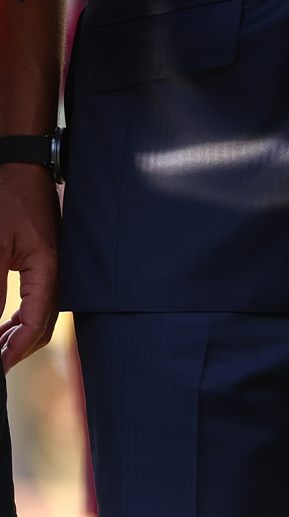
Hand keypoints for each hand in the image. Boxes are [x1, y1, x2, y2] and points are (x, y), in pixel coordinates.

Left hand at [0, 163, 58, 368]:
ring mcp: (53, 267)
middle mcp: (56, 272)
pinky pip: (38, 301)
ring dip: (17, 337)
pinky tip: (4, 325)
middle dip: (17, 350)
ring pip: (40, 317)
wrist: (24, 165)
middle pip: (42, 327)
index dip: (14, 351)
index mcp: (48, 269)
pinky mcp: (45, 261)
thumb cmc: (9, 198)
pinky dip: (21, 320)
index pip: (35, 325)